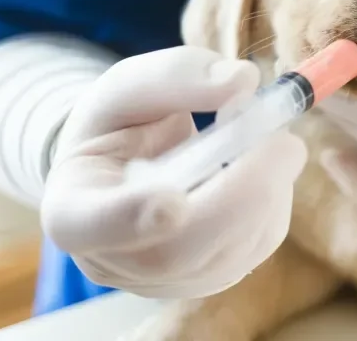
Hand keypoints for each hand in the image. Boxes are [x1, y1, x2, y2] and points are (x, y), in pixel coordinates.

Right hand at [39, 46, 305, 297]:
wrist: (129, 162)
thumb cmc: (122, 123)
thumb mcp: (131, 85)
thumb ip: (177, 76)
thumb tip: (243, 80)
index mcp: (71, 206)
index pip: (89, 225)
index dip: (131, 218)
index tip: (174, 202)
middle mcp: (111, 260)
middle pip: (176, 251)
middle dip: (240, 196)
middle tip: (284, 142)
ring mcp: (162, 280)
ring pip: (227, 253)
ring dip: (268, 191)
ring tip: (272, 139)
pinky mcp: (209, 278)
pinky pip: (255, 246)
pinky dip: (274, 200)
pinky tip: (265, 168)